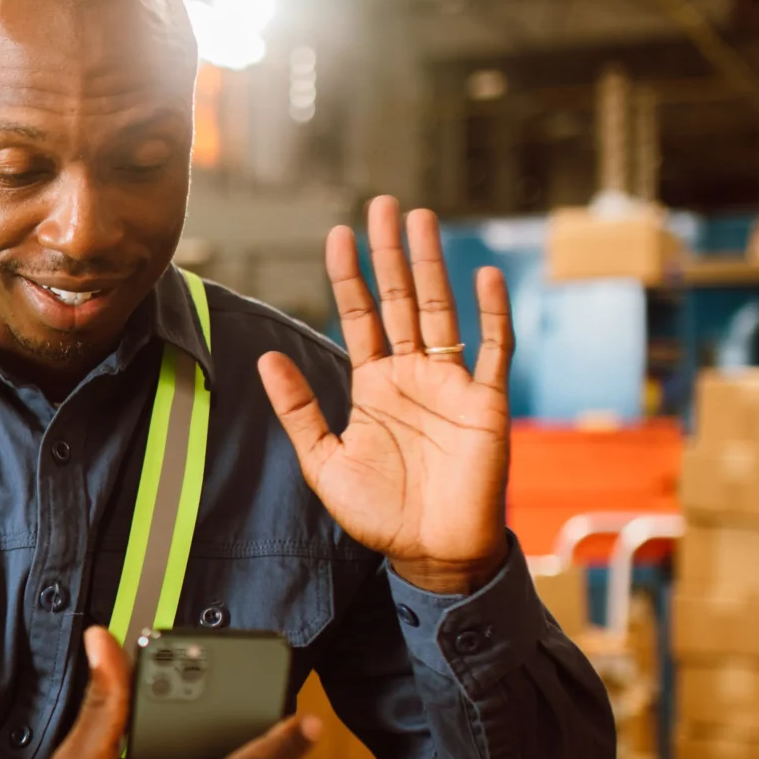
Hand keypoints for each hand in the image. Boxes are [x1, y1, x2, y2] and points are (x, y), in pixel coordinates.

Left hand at [258, 196, 510, 596]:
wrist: (431, 554)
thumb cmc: (380, 513)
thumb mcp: (324, 461)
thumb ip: (298, 409)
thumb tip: (265, 359)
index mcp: (373, 385)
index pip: (360, 317)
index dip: (350, 276)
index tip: (338, 235)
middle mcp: (412, 375)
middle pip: (400, 299)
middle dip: (390, 253)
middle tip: (382, 204)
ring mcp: (451, 384)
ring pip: (441, 311)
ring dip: (432, 265)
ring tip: (420, 219)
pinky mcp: (486, 403)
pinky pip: (493, 350)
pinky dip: (491, 314)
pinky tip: (481, 276)